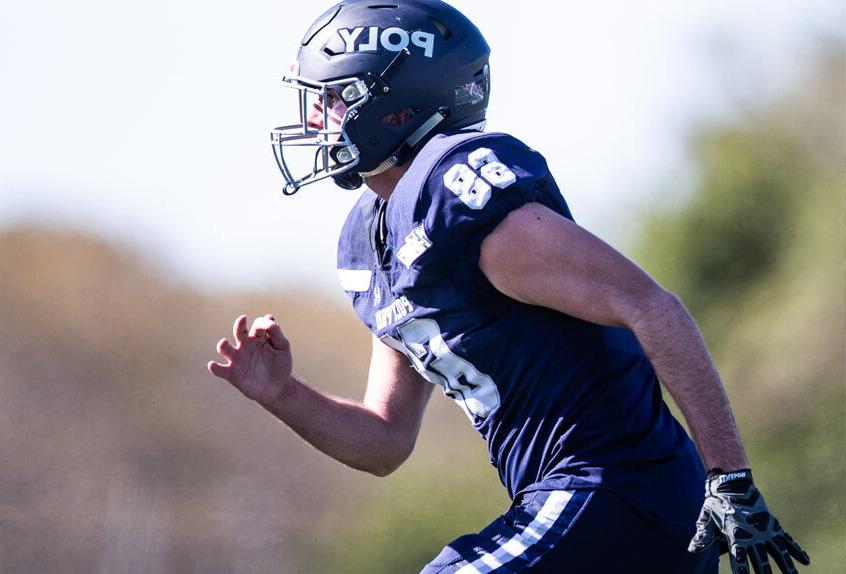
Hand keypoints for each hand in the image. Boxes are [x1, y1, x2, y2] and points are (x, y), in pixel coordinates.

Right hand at [208, 314, 293, 406]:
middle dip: (239, 325)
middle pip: (238, 331)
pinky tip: (212, 365)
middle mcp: (245, 345)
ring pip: (225, 348)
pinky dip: (215, 367)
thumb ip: (277, 333)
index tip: (271, 326)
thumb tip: (269, 318)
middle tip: (242, 319)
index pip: (257, 325)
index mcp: (258, 337)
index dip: (263, 323)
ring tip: (223, 343)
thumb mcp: (283, 347)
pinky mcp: (232, 374)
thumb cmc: (280, 364)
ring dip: (223, 345)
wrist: (278, 387)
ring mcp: (237, 359)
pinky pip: (220, 370)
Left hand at [688, 469, 809, 573]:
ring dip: (786, 567)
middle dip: (764, 573)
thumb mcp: (706, 517)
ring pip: (778, 552)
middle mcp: (753, 534)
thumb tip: (692, 550)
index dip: (741, 571)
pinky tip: (806, 562)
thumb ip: (702, 535)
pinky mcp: (772, 523)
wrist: (732, 482)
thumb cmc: (717, 501)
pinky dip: (797, 550)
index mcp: (735, 534)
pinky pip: (787, 539)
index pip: (739, 558)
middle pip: (761, 559)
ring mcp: (765, 529)